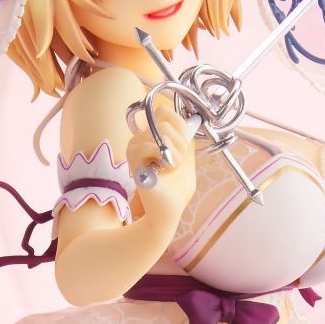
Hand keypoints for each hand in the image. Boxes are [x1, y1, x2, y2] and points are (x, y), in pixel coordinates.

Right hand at [126, 106, 195, 225]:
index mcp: (150, 138)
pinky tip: (165, 170)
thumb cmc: (176, 189)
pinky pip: (153, 146)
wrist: (169, 210)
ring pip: (163, 132)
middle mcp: (139, 140)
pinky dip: (168, 158)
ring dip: (177, 152)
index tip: (183, 147)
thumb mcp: (187, 158)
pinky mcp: (134, 161)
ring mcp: (134, 149)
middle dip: (181, 143)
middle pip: (166, 122)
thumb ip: (185, 139)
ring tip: (172, 168)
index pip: (164, 113)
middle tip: (178, 162)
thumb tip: (190, 121)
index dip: (180, 127)